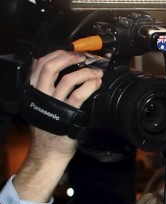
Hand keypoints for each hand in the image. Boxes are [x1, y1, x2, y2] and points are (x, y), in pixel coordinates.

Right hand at [13, 50, 103, 202]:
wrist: (49, 152)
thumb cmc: (49, 129)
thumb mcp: (41, 106)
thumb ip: (45, 89)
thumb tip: (58, 70)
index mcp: (32, 91)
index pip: (39, 64)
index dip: (56, 54)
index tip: (70, 51)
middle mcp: (40, 95)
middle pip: (50, 66)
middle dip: (69, 57)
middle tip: (83, 57)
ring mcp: (53, 104)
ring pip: (67, 78)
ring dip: (85, 71)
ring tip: (96, 72)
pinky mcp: (67, 113)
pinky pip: (79, 94)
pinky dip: (90, 85)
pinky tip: (96, 82)